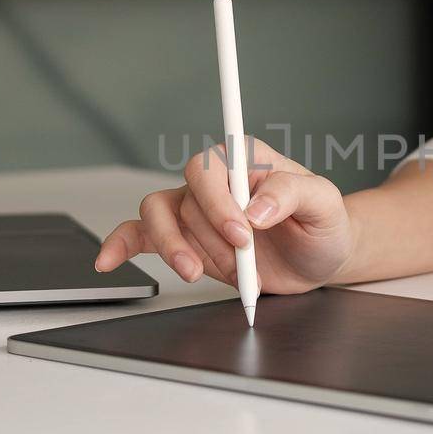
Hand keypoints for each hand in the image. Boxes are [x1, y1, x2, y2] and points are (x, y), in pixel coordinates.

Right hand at [94, 138, 357, 294]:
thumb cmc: (322, 224)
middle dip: (206, 234)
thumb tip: (257, 207)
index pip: (212, 166)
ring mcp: (196, 210)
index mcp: (247, 160)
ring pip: (157, 216)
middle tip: (239, 258)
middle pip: (183, 196)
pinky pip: (141, 234)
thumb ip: (292, 193)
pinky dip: (121, 245)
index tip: (243, 232)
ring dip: (172, 247)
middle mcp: (216, 181)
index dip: (219, 201)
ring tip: (195, 273)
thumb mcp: (324, 203)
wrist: (318, 259)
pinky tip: (109, 260)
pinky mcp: (187, 239)